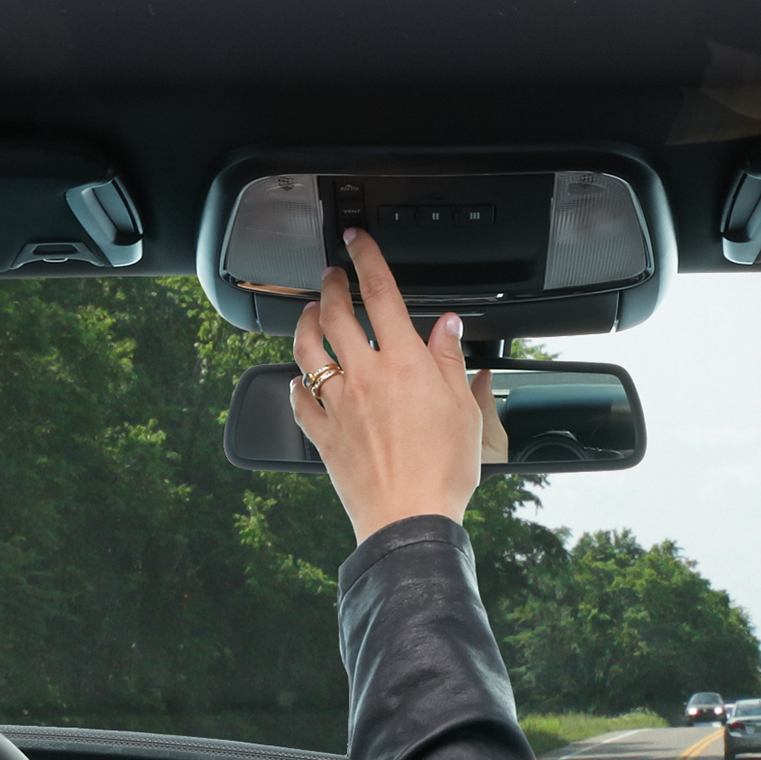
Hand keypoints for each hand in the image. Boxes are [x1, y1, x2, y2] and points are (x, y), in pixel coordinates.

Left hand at [292, 229, 496, 542]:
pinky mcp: (321, 432)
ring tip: (311, 311)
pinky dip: (296, 381)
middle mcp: (364, 376)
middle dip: (331, 284)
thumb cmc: (442, 471)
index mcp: (404, 363)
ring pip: (308, 348)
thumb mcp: (464, 410)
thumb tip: (448, 325)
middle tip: (333, 274)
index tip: (357, 241)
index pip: (381, 293)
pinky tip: (299, 377)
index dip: (367, 259)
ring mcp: (337, 403)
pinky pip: (297, 398)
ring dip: (306, 322)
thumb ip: (451, 360)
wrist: (408, 518)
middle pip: (336, 313)